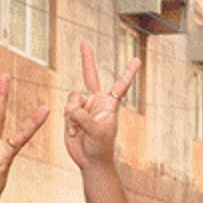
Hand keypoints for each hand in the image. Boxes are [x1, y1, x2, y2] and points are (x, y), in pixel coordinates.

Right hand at [64, 41, 139, 169]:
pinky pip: (66, 109)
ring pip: (72, 98)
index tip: (137, 60)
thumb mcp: (97, 132)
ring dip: (73, 115)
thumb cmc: (101, 147)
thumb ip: (84, 117)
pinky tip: (74, 133)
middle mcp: (97, 102)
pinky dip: (68, 121)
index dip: (128, 73)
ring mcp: (84, 106)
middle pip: (90, 76)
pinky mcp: (72, 113)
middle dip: (87, 59)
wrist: (90, 160)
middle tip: (85, 42)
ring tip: (79, 130)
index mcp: (110, 105)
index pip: (120, 86)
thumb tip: (71, 106)